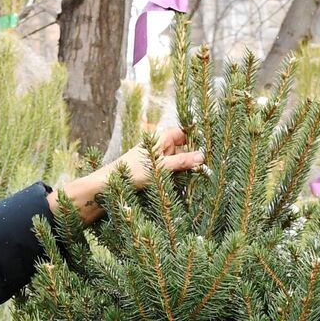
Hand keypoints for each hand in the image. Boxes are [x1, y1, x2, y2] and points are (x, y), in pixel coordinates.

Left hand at [50, 128, 204, 222]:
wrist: (107, 188)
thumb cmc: (130, 173)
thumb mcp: (160, 167)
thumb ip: (181, 161)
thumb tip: (202, 156)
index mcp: (160, 140)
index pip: (184, 132)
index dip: (196, 136)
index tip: (211, 144)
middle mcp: (160, 149)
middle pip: (184, 149)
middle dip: (194, 157)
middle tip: (211, 167)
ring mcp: (158, 163)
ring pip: (179, 164)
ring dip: (188, 171)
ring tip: (204, 178)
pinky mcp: (155, 176)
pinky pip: (173, 176)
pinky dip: (180, 180)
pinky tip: (189, 188)